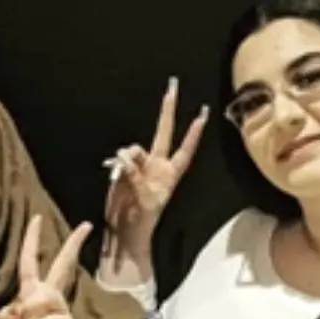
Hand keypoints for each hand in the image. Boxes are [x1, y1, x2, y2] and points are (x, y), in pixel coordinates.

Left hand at [0, 215, 92, 318]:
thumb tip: (13, 310)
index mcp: (32, 295)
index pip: (30, 262)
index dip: (31, 240)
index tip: (36, 218)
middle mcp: (49, 298)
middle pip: (61, 266)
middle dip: (72, 245)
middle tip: (85, 226)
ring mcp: (61, 311)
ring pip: (47, 296)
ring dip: (32, 313)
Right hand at [102, 77, 207, 266]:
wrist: (124, 232)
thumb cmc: (142, 220)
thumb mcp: (145, 199)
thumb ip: (137, 174)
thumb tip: (127, 155)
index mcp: (169, 174)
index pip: (185, 149)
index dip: (193, 132)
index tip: (203, 113)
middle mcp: (157, 165)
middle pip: (163, 132)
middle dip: (168, 110)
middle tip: (173, 86)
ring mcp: (139, 166)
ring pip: (134, 148)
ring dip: (130, 157)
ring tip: (125, 173)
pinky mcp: (123, 171)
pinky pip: (121, 157)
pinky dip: (119, 163)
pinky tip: (116, 171)